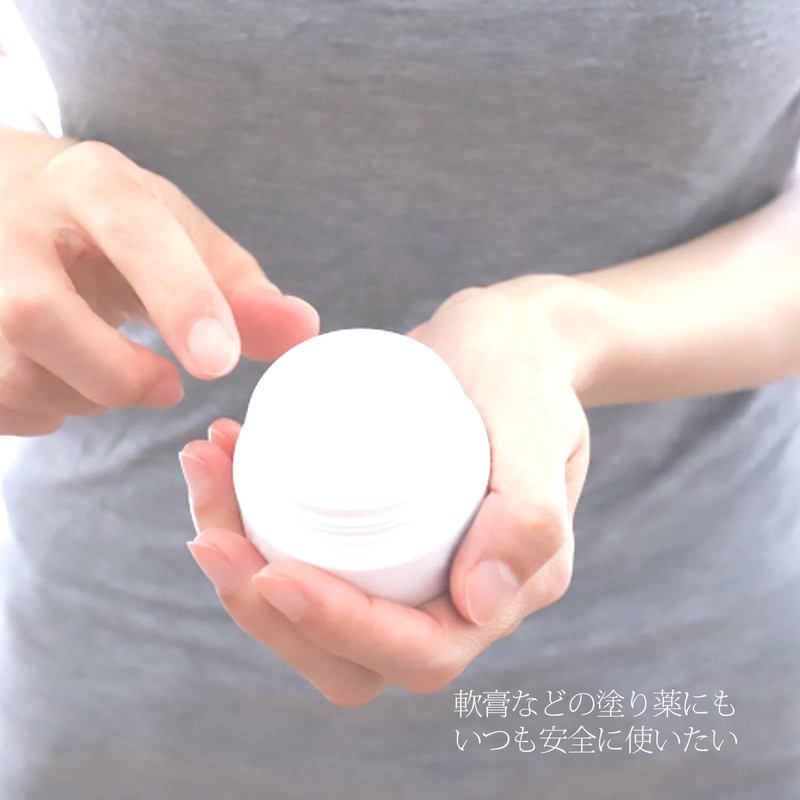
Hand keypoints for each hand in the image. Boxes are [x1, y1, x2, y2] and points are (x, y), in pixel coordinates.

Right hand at [0, 137, 318, 434]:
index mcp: (87, 182)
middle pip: (35, 314)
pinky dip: (39, 411)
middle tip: (165, 386)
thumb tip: (303, 332)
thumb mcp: (177, 234)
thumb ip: (240, 287)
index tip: (220, 362)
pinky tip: (63, 379)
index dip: (180, 299)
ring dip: (78, 399)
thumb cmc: (109, 223)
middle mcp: (8, 223)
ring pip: (8, 370)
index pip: (130, 231)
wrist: (11, 200)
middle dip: (114, 374)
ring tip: (111, 375)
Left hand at [183, 278, 592, 706]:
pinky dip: (254, 526)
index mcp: (507, 590)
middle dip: (266, 610)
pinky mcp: (378, 538)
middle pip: (348, 653)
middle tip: (211, 534)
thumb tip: (481, 604)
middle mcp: (457, 596)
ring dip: (243, 568)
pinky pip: (310, 560)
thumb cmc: (525, 370)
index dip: (337, 627)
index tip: (271, 573)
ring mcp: (413, 569)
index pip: (415, 650)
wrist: (511, 338)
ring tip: (207, 478)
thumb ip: (530, 512)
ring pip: (316, 613)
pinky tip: (227, 467)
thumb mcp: (535, 422)